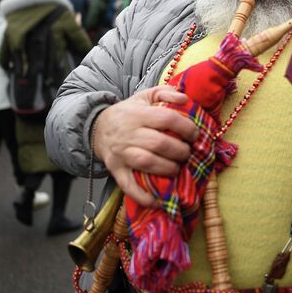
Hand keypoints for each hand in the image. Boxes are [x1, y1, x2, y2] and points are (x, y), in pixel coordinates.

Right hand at [93, 85, 198, 205]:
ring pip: (147, 162)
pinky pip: (129, 186)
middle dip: (180, 150)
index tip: (195, 134)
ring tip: (177, 168)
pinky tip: (159, 200)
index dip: (186, 127)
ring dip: (168, 168)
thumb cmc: (128, 112)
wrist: (97, 128)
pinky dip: (144, 196)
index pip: (166, 118)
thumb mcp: (144, 96)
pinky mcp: (116, 170)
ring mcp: (121, 154)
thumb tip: (184, 98)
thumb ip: (165, 92)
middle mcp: (129, 134)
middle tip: (188, 153)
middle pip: (159, 143)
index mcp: (138, 114)